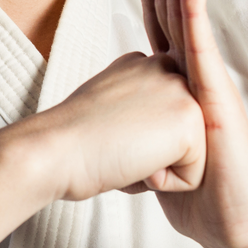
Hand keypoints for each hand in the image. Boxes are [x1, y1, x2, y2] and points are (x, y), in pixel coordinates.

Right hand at [33, 50, 206, 202]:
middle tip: (114, 141)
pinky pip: (193, 176)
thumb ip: (136, 106)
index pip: (163, 121)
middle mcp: (167, 69)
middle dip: (152, 153)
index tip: (105, 130)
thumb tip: (149, 128)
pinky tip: (133, 162)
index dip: (134, 141)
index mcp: (145, 64)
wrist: (54, 149)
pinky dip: (163, 184)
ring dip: (158, 169)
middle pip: (180, 138)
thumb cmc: (72, 141)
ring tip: (123, 150)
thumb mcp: (108, 107)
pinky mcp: (190, 119)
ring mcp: (181, 90)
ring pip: (190, 157)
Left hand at [137, 0, 247, 247]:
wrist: (230, 227)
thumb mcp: (148, 144)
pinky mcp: (216, 102)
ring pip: (187, 11)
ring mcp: (205, 81)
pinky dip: (194, 11)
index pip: (158, 8)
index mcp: (172, 74)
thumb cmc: (193, 190)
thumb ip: (132, 118)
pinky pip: (201, 50)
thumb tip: (109, 114)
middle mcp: (190, 68)